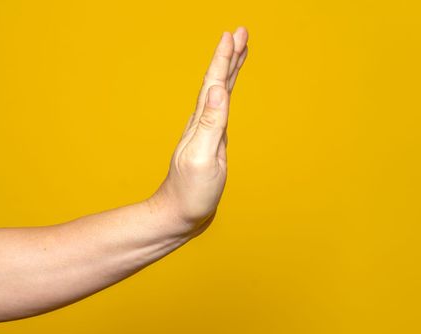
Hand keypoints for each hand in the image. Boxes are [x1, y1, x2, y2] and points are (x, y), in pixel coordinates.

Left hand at [150, 26, 248, 232]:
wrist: (180, 214)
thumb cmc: (191, 192)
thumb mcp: (203, 158)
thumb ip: (211, 124)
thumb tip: (218, 89)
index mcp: (202, 123)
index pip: (214, 83)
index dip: (224, 58)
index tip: (234, 34)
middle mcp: (203, 124)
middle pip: (217, 82)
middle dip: (230, 56)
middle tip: (241, 33)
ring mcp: (207, 133)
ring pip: (220, 93)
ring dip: (229, 71)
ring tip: (239, 53)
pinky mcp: (211, 144)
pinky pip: (221, 110)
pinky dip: (227, 94)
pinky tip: (228, 92)